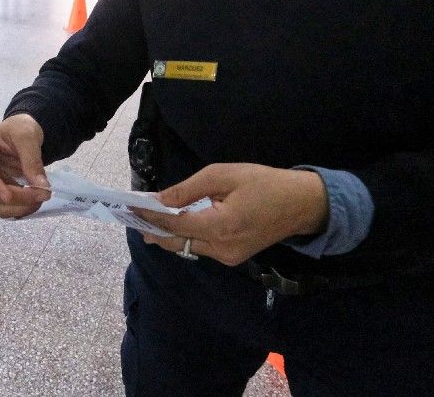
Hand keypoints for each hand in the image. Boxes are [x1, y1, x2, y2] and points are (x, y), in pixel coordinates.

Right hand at [0, 114, 50, 217]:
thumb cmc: (21, 127)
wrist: (26, 131)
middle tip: (42, 195)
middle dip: (16, 197)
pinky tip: (36, 201)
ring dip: (19, 207)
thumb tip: (41, 186)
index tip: (8, 196)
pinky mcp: (3, 189)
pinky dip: (22, 208)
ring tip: (40, 199)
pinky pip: (8, 206)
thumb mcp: (27, 136)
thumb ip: (32, 160)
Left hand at [133, 164, 328, 265]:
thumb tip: (159, 199)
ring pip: (188, 248)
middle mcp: (222, 248)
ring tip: (148, 219)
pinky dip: (186, 236)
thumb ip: (188, 189)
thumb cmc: (265, 183)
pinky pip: (202, 248)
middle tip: (132, 217)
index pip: (174, 224)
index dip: (150, 215)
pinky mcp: (233, 258)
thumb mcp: (224, 175)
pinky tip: (176, 224)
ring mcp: (228, 257)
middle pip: (177, 242)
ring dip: (168, 234)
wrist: (302, 205)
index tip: (130, 205)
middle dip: (153, 230)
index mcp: (220, 226)